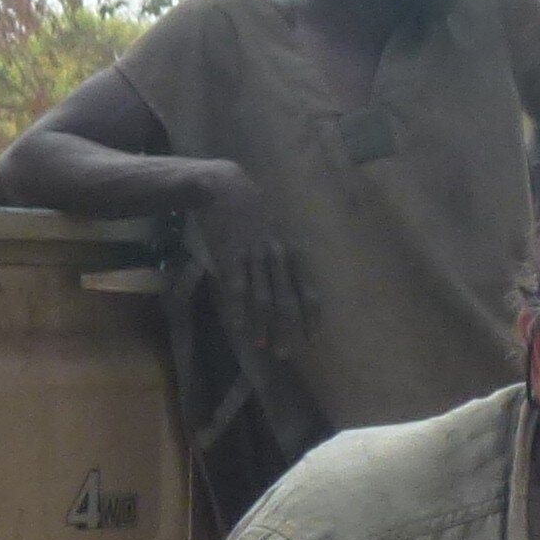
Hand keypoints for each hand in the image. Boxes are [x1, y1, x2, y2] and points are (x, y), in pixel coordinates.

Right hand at [197, 164, 314, 355]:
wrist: (225, 186)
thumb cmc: (251, 209)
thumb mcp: (276, 231)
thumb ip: (283, 258)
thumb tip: (288, 284)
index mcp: (290, 252)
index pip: (307, 290)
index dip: (311, 316)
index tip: (314, 338)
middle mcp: (276, 257)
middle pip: (286, 300)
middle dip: (287, 329)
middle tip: (285, 353)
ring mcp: (254, 256)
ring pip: (262, 298)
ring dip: (263, 325)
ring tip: (263, 346)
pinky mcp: (231, 255)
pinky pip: (237, 287)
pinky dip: (239, 309)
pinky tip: (240, 328)